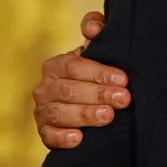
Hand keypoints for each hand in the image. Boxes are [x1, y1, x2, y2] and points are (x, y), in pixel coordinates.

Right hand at [32, 11, 130, 148]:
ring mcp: (42, 110)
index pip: (74, 66)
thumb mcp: (99, 48)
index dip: (99, 72)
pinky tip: (79, 139)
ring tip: (108, 116)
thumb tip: (93, 28)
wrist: (90, 100)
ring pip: (59, 113)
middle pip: (69, 90)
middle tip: (123, 99)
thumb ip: (97, 30)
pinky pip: (48, 136)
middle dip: (98, 94)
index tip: (123, 79)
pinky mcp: (44, 132)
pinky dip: (61, 138)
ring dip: (85, 115)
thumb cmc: (96, 71)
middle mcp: (45, 87)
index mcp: (57, 65)